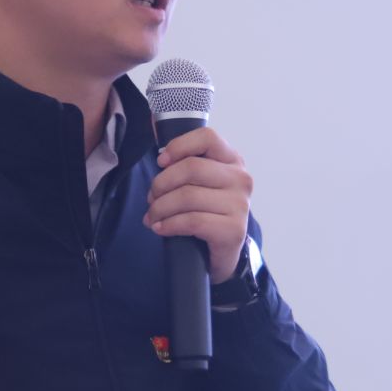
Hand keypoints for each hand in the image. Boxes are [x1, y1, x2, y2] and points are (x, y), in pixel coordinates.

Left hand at [145, 127, 253, 283]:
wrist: (222, 253)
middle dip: (161, 184)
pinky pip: (192, 221)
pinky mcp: (233, 230)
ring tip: (152, 216)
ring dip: (160, 208)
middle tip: (151, 198)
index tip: (161, 162)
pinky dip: (169, 225)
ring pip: (187, 196)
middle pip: (191, 168)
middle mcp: (240, 179)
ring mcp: (240, 205)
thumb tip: (159, 155)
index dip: (179, 146)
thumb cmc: (206, 212)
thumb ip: (185, 165)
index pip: (207, 138)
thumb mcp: (200, 184)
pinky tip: (161, 228)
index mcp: (232, 160)